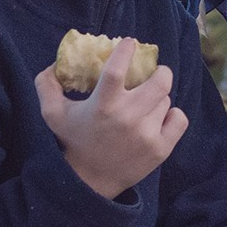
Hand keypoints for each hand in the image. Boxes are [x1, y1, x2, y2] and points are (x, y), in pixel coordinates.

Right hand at [35, 38, 187, 198]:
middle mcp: (127, 117)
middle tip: (154, 73)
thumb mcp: (52, 114)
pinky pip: (179, 119)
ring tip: (147, 103)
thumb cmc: (73, 142)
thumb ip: (46, 85)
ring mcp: (146, 134)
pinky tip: (161, 117)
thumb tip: (53, 63)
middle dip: (160, 72)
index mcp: (103, 105)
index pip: (119, 68)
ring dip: (159, 98)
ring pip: (166, 100)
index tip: (130, 43)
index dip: (127, 50)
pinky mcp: (160, 148)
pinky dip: (173, 115)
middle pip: (160, 81)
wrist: (89, 182)